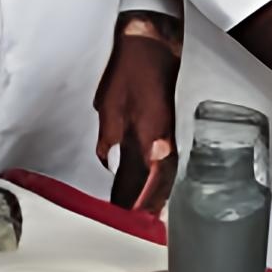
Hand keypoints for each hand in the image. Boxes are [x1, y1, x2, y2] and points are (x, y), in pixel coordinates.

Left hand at [94, 20, 180, 211]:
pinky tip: (136, 187)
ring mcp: (164, 136)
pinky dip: (147, 178)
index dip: (145, 200)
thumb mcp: (110, 106)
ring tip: (135, 215)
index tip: (135, 216)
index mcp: (155, 135)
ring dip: (149, 194)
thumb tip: (107, 161)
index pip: (155, 178)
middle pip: (160, 182)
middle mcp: (164, 139)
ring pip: (159, 174)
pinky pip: (155, 161)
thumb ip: (110, 137)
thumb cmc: (129, 72)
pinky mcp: (159, 130)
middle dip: (149, 205)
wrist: (148, 47)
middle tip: (135, 225)